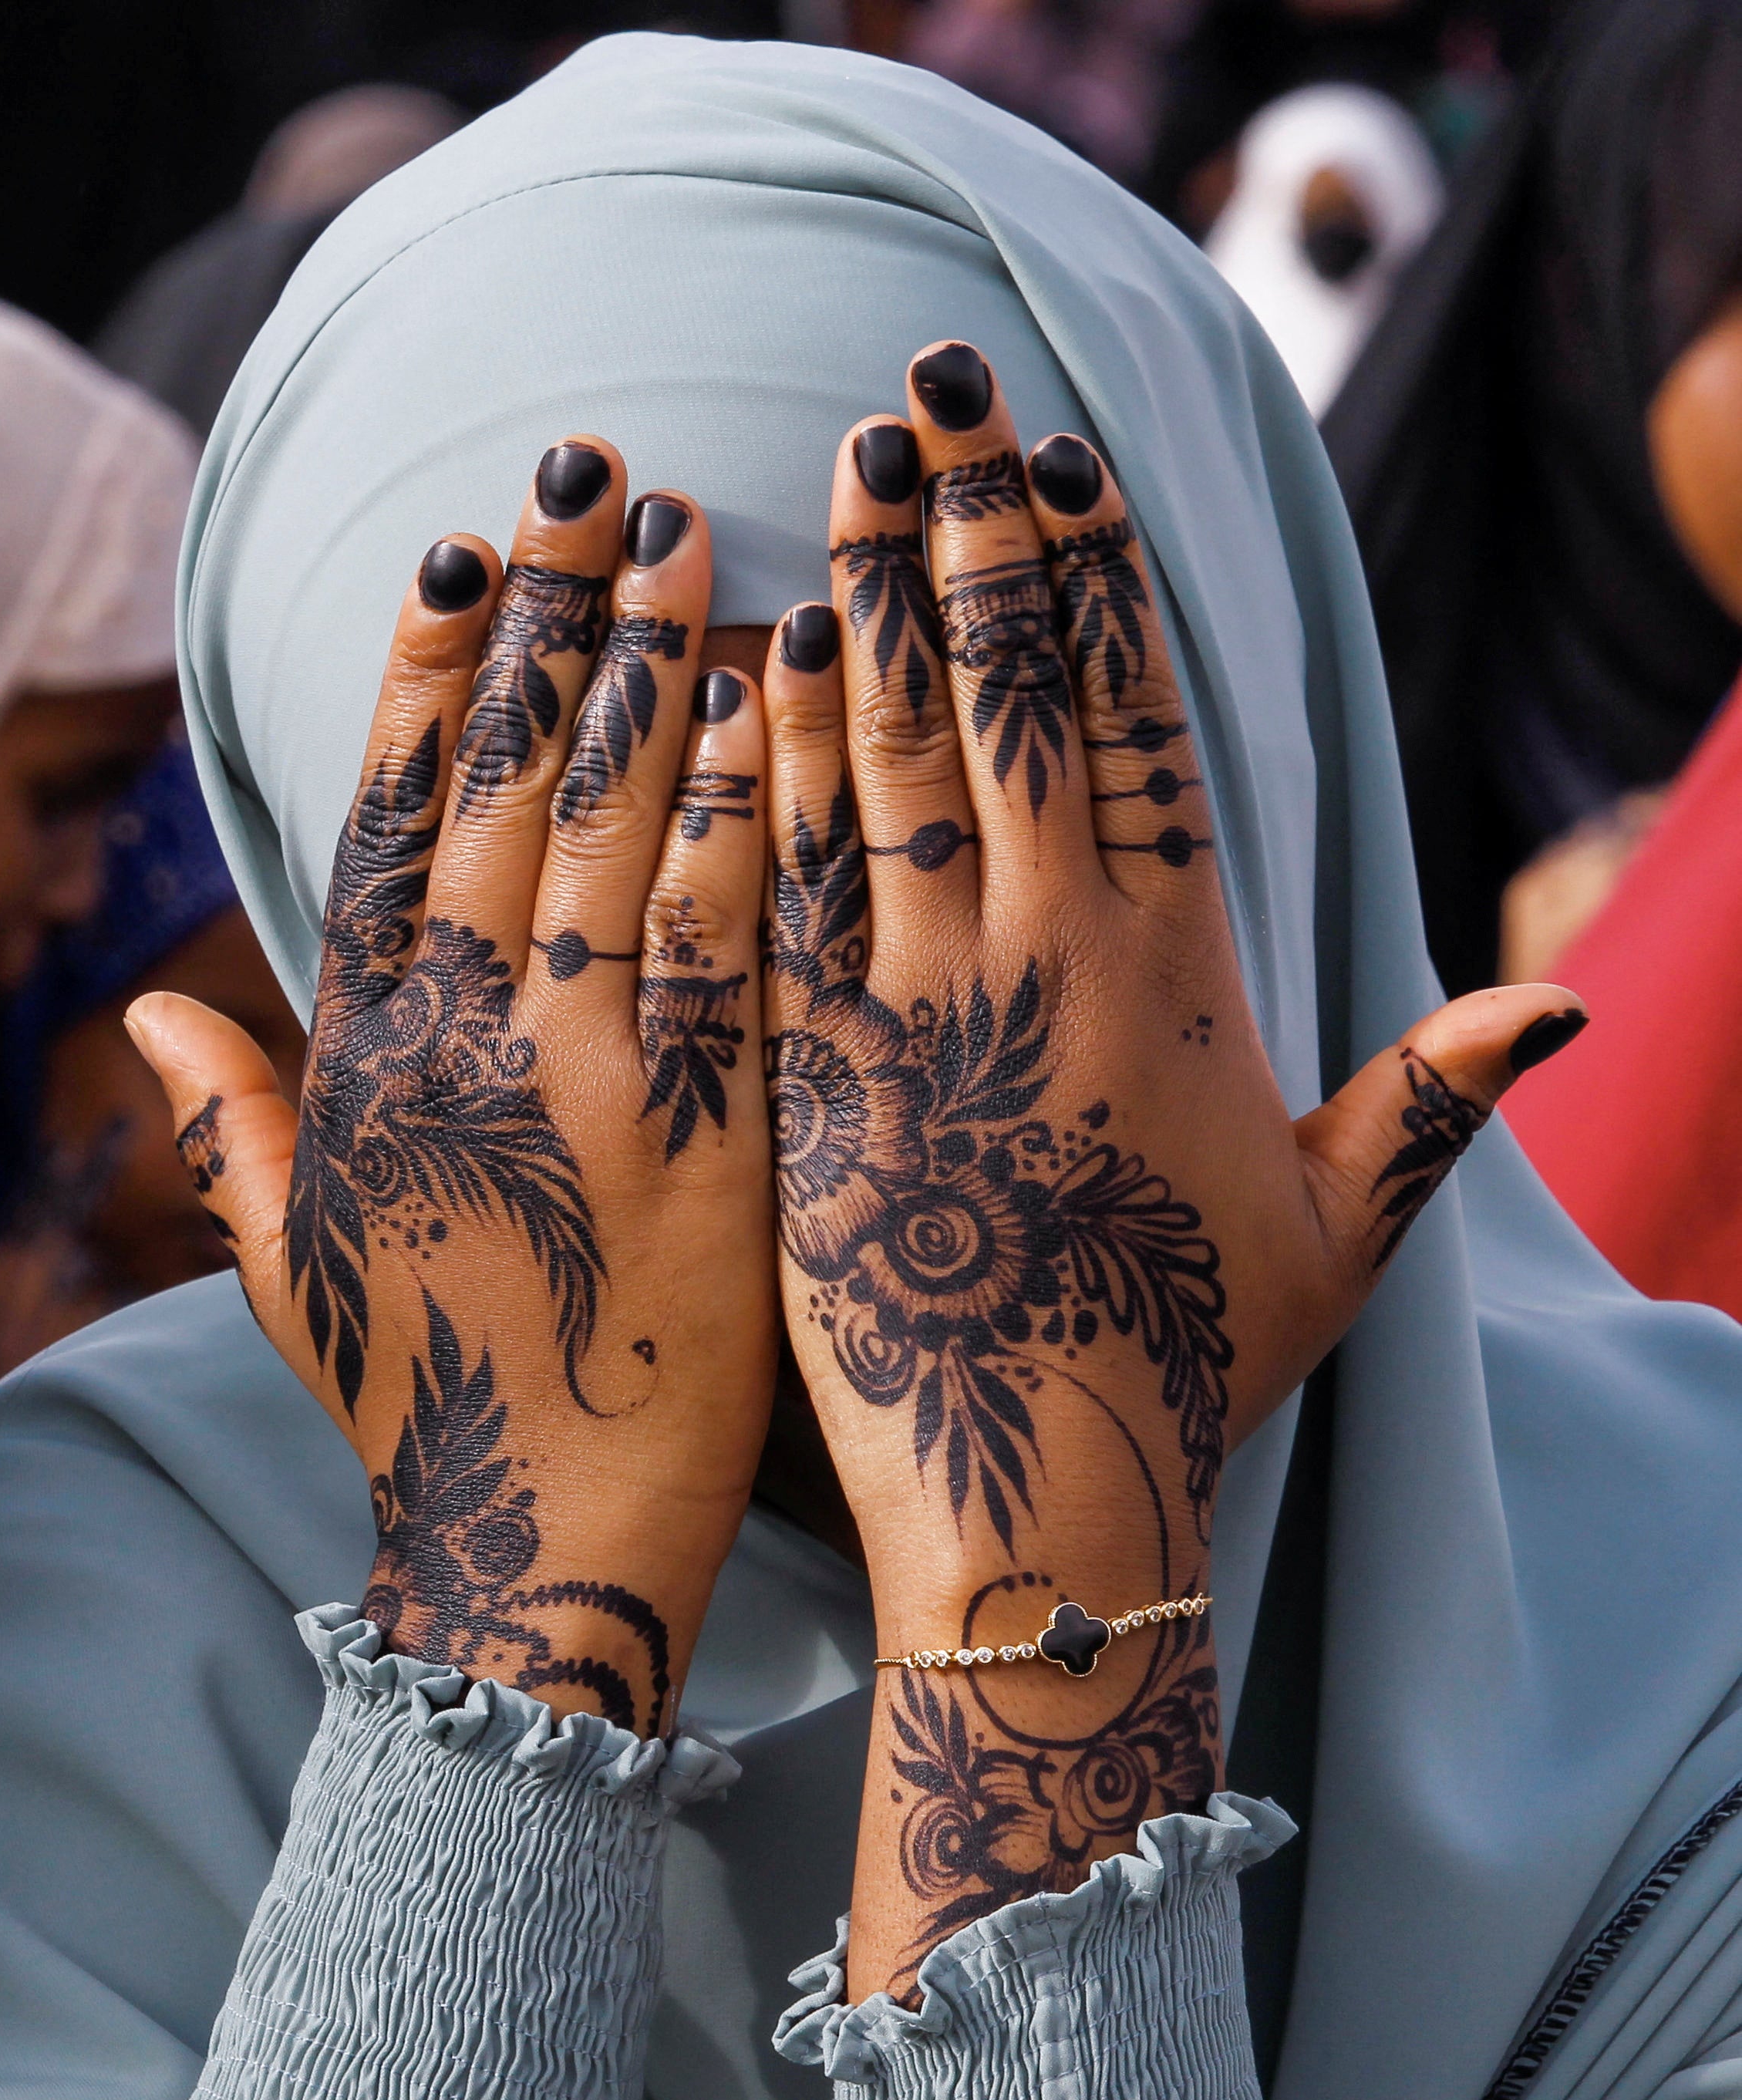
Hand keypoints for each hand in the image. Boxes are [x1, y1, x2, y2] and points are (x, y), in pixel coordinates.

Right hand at [130, 438, 779, 1738]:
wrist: (535, 1550)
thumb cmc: (415, 1398)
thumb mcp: (284, 1257)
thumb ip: (220, 1122)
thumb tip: (137, 1011)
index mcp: (361, 1060)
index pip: (389, 825)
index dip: (426, 679)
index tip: (458, 549)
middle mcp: (459, 1045)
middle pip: (506, 792)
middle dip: (546, 618)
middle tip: (589, 467)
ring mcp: (581, 1082)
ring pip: (614, 838)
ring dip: (652, 673)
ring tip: (691, 533)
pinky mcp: (703, 1133)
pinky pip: (729, 942)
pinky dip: (753, 815)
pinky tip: (782, 705)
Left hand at [764, 341, 1588, 1996]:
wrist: (1037, 1490)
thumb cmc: (1192, 1361)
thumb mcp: (1341, 1230)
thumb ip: (1433, 1095)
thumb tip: (1568, 1002)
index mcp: (1173, 973)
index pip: (1141, 732)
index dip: (1108, 588)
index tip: (1075, 466)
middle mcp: (1041, 957)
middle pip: (1008, 701)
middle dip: (974, 534)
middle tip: (934, 389)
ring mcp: (913, 1000)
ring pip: (885, 758)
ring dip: (865, 598)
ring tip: (839, 465)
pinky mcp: (803, 1060)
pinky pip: (776, 878)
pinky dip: (768, 757)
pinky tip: (750, 650)